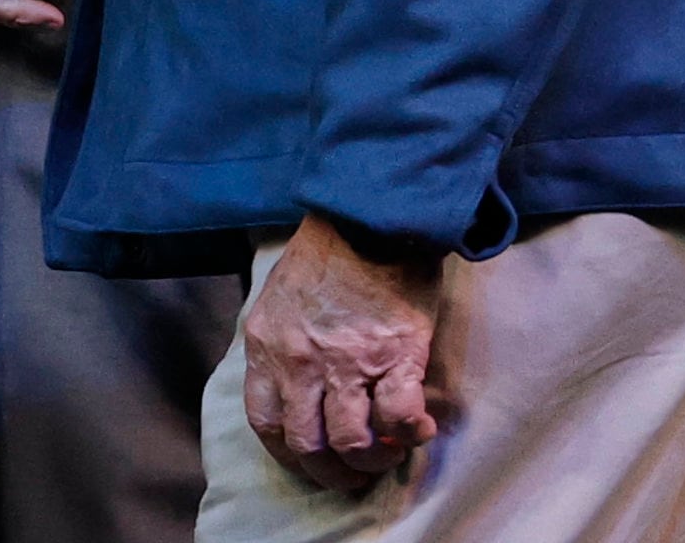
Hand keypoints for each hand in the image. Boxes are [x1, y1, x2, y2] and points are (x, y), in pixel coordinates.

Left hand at [241, 214, 445, 494]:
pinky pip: (397, 419)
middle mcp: (299, 360)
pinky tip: (418, 428)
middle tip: (354, 472)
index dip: (289, 453)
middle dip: (331, 471)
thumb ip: (281, 342)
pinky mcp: (394, 356)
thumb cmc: (329, 249)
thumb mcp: (280, 294)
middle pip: (306, 445)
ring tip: (387, 452)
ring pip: (351, 443)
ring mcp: (346, 361)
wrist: (374, 212)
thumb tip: (296, 386)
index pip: (265, 422)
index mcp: (267, 344)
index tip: (311, 459)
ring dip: (372, 459)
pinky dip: (409, 434)